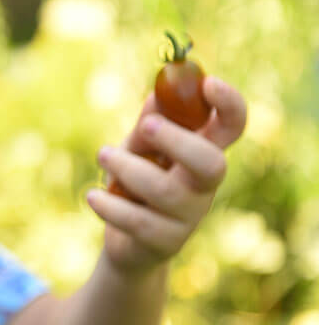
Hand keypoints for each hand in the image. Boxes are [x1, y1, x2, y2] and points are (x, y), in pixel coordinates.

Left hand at [88, 76, 246, 273]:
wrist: (125, 241)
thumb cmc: (135, 183)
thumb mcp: (138, 148)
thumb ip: (148, 126)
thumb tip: (156, 98)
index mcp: (203, 152)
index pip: (232, 126)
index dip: (229, 104)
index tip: (208, 83)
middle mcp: (204, 185)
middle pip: (212, 163)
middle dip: (178, 141)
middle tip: (145, 126)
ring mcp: (189, 216)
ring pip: (166, 191)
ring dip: (128, 168)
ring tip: (103, 155)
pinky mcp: (167, 241)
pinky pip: (138, 221)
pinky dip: (111, 205)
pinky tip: (93, 196)